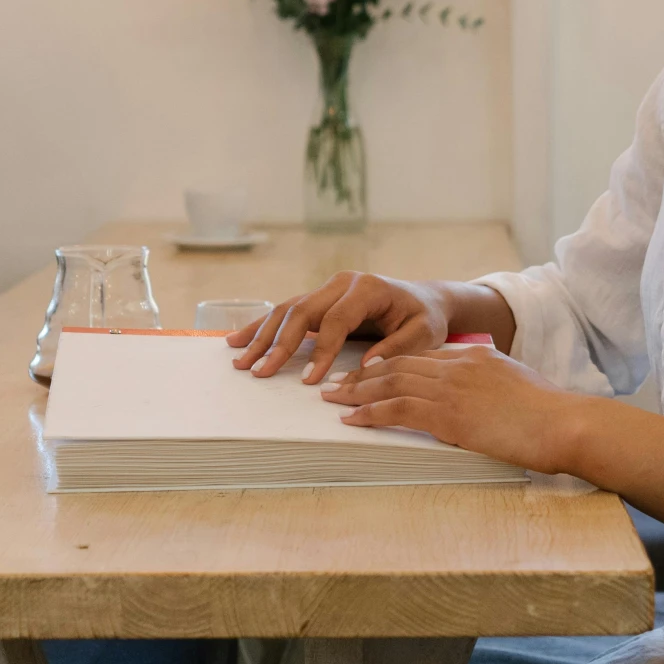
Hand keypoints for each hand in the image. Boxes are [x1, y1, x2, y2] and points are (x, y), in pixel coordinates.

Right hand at [230, 271, 456, 384]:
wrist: (424, 299)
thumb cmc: (425, 318)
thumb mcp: (424, 334)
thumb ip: (397, 348)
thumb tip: (364, 367)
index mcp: (368, 288)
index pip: (337, 319)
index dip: (322, 350)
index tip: (309, 380)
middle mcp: (342, 283)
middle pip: (302, 310)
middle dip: (279, 344)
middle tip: (260, 372)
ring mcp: (327, 288)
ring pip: (287, 309)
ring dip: (262, 335)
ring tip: (239, 360)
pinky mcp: (319, 299)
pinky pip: (287, 311)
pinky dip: (262, 326)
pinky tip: (238, 340)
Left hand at [317, 347, 585, 476]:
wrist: (565, 423)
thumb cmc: (550, 415)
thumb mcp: (516, 387)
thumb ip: (493, 384)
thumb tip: (481, 396)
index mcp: (474, 358)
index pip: (420, 356)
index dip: (389, 363)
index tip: (367, 372)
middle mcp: (458, 366)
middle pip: (398, 364)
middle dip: (363, 373)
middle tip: (336, 381)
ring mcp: (452, 388)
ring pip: (390, 383)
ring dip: (356, 391)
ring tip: (332, 397)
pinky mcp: (449, 415)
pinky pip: (398, 410)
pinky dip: (369, 413)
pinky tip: (351, 419)